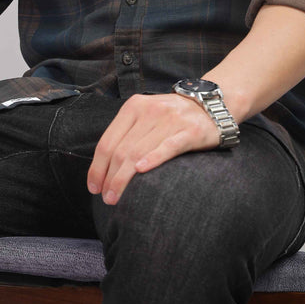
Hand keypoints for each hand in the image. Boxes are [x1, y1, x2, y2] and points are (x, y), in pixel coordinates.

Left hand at [87, 93, 219, 205]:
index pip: (107, 141)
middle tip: (106, 198)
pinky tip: (141, 171)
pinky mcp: (191, 131)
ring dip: (124, 178)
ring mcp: (171, 120)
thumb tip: (102, 167)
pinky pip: (168, 147)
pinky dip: (153, 159)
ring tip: (116, 197)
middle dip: (109, 178)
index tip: (93, 187)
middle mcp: (150, 110)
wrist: (211, 105)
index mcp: (134, 106)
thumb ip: (127, 134)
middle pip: (121, 150)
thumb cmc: (172, 117)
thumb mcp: (146, 116)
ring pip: (139, 152)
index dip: (97, 167)